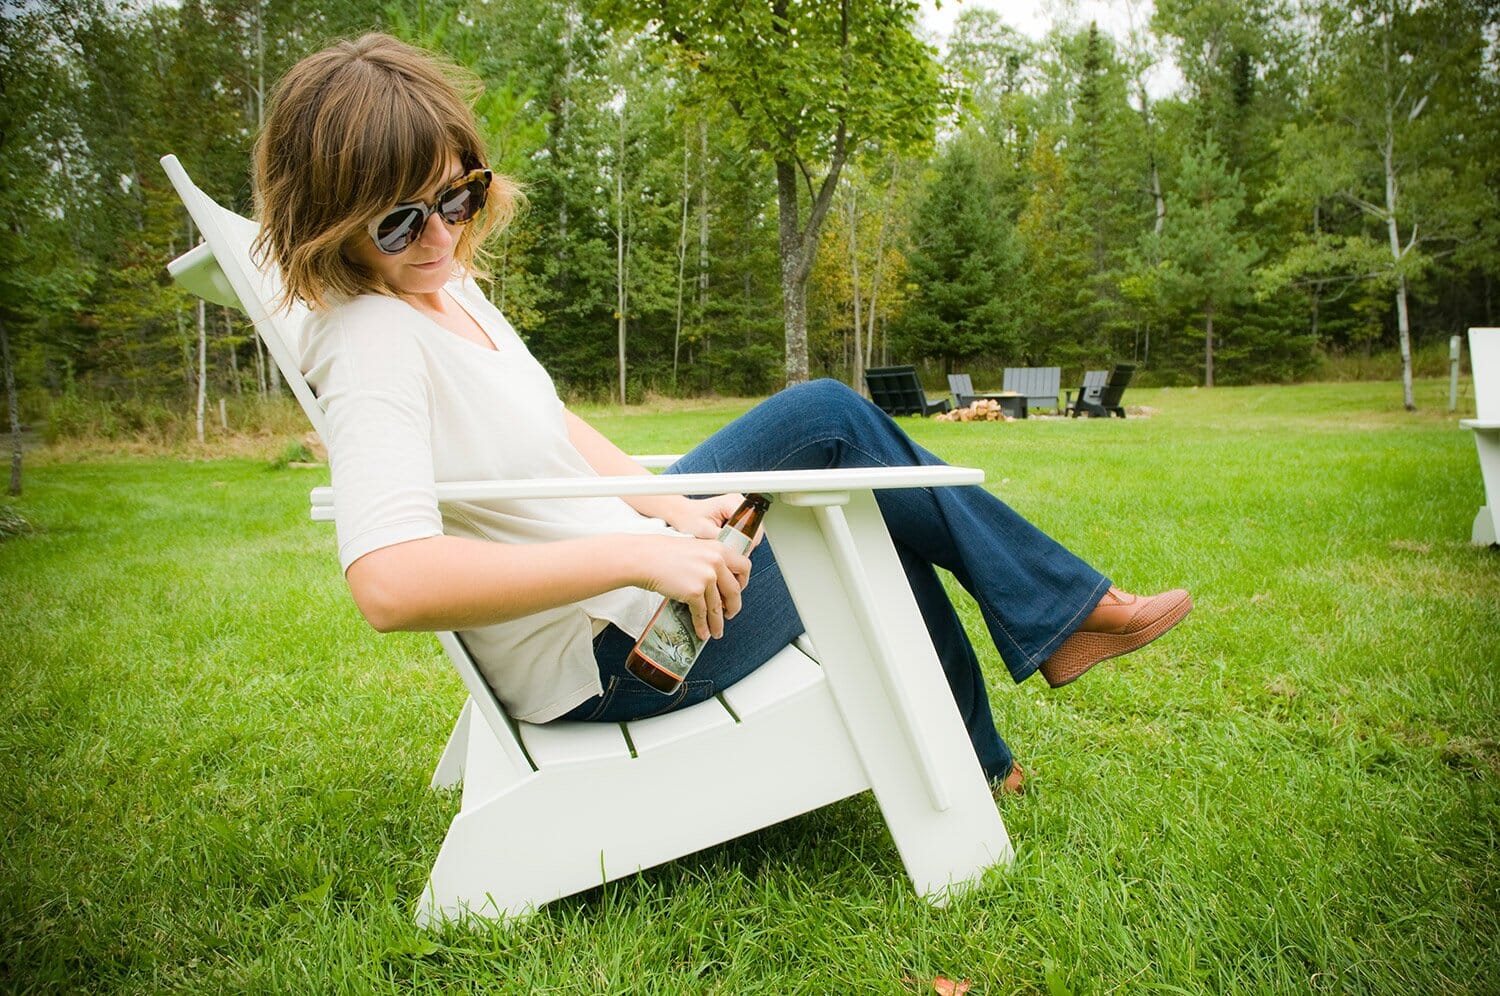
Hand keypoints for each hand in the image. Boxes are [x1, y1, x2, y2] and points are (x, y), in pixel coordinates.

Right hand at [634, 534, 751, 640]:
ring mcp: (706, 577)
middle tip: (730, 614)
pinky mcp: (694, 591)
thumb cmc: (663, 553)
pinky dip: (702, 625)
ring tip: (716, 631)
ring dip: (717, 622)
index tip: (738, 590)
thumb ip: (710, 560)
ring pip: (718, 606)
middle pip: (734, 591)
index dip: (743, 582)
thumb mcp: (695, 548)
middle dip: (734, 606)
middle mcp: (716, 562)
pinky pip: (702, 613)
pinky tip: (702, 632)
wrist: (645, 558)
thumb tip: (717, 580)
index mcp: (719, 548)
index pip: (744, 567)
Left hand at [670, 494, 765, 549]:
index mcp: (733, 502)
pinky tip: (726, 541)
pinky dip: (738, 538)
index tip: (736, 552)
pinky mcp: (737, 513)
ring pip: (751, 531)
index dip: (747, 542)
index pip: (753, 526)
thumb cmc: (688, 519)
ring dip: (741, 541)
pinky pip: (745, 530)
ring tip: (725, 545)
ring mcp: (739, 506)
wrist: (680, 513)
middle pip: (755, 528)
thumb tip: (735, 551)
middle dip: (745, 543)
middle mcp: (738, 501)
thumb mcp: (704, 531)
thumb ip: (722, 540)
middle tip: (729, 551)